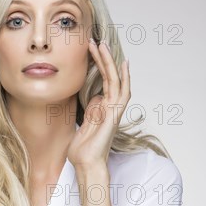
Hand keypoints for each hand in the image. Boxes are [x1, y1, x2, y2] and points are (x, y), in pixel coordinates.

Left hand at [68, 39, 130, 170]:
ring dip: (109, 62)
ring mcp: (113, 110)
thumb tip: (93, 98)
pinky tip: (122, 63)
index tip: (90, 50)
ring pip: (115, 80)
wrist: (86, 165)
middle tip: (94, 40)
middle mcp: (110, 107)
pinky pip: (121, 92)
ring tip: (101, 44)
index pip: (102, 82)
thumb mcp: (81, 125)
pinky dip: (124, 77)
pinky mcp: (114, 115)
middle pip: (109, 77)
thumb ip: (89, 111)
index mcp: (102, 108)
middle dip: (101, 58)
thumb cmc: (82, 150)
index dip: (98, 65)